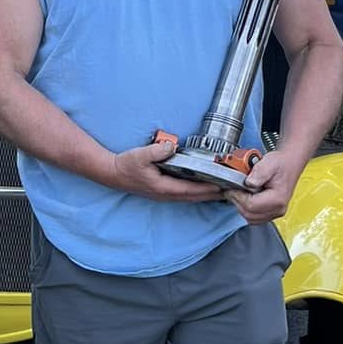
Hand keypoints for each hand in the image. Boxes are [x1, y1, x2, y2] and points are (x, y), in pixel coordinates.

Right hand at [105, 135, 224, 201]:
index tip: (223, 187)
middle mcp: (166, 194)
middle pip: (195, 197)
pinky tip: (203, 187)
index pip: (192, 190)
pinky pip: (185, 194)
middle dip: (213, 194)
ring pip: (191, 197)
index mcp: (163, 187)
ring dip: (206, 195)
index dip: (208, 189)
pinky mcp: (163, 191)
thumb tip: (172, 146)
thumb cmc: (125, 165)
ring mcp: (164, 194)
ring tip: (222, 190)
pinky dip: (197, 192)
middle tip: (230, 190)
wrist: (112, 173)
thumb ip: (157, 151)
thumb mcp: (140, 155)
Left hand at [226, 145, 301, 221]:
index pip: (251, 206)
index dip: (238, 197)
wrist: (291, 163)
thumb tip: (248, 183)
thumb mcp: (270, 162)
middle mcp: (278, 209)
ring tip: (239, 193)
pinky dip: (247, 209)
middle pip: (250, 215)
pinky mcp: (272, 212)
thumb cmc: (282, 163)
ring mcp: (276, 212)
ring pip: (251, 218)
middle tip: (233, 190)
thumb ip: (259, 173)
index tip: (232, 188)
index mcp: (278, 198)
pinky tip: (245, 198)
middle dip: (238, 202)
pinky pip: (255, 217)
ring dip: (241, 207)